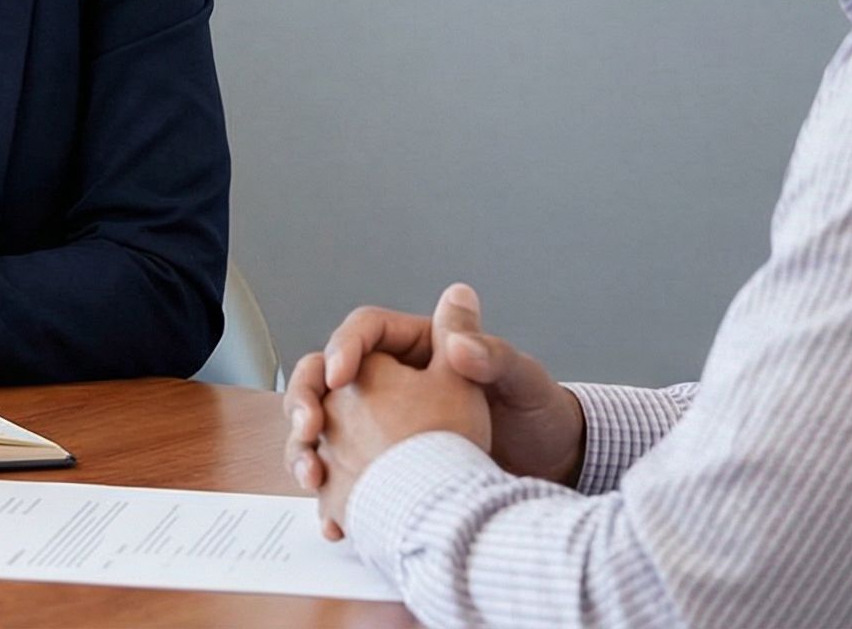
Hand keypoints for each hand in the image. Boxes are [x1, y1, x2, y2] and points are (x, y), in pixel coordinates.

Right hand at [287, 283, 583, 499]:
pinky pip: (337, 474)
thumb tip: (459, 330)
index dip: (343, 346)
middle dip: (305, 399)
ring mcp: (378, 426)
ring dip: (303, 451)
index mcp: (419, 348)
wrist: (549, 469)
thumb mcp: (520, 382)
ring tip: (312, 478)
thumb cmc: (538, 417)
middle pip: (323, 375)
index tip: (340, 374)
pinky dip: (327, 496)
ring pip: (320, 426)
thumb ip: (491, 354)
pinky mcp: (379, 468)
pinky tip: (333, 520)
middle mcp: (391, 382)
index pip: (364, 331)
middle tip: (309, 428)